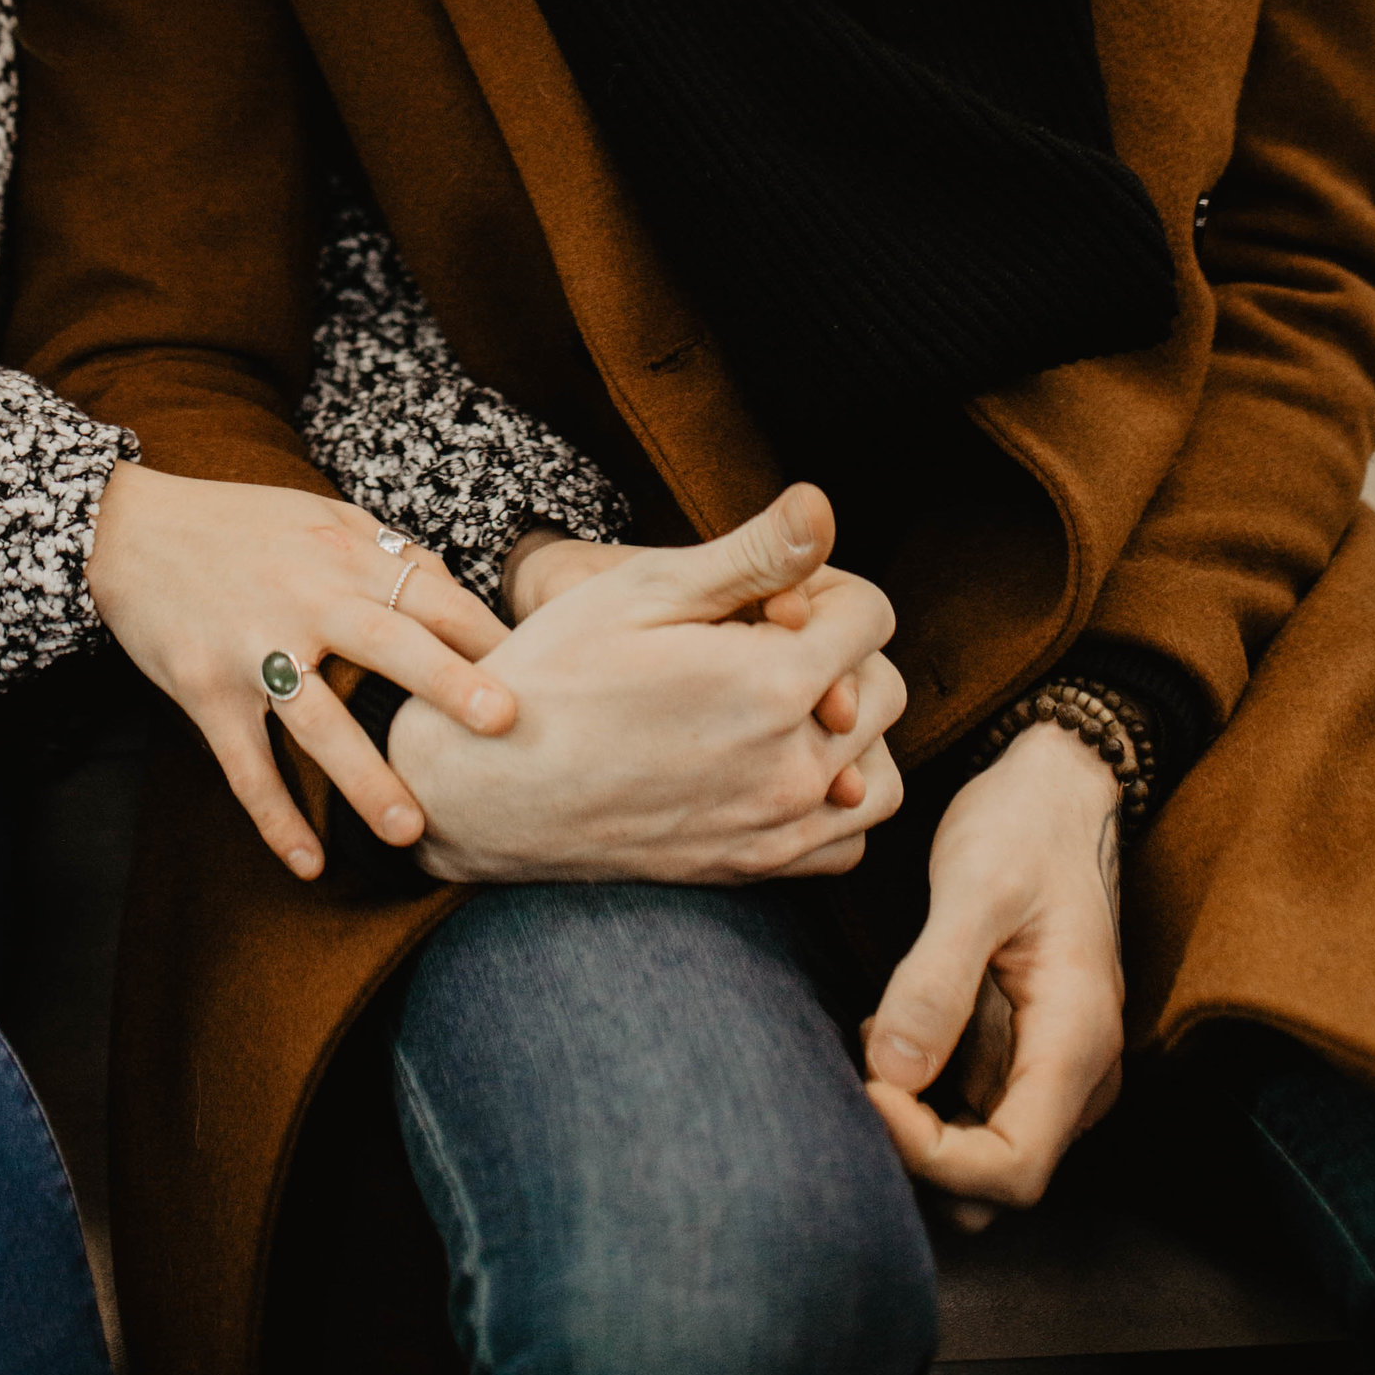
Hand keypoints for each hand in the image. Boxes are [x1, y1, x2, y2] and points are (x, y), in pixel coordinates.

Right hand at [85, 465, 515, 881]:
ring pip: (318, 722)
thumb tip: (451, 587)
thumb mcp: (317, 515)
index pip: (428, 593)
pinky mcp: (206, 691)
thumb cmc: (236, 524)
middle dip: (446, 684)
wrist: (128, 530)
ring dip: (365, 779)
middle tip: (503, 723)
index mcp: (341, 555)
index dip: (483, 633)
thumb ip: (383, 549)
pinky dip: (275, 817)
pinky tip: (309, 863)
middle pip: (388, 644)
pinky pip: (246, 766)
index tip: (536, 671)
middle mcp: (303, 600)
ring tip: (412, 830)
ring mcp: (252, 650)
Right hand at [389, 487, 905, 886]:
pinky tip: (775, 763)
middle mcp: (792, 767)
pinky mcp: (755, 869)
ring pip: (881, 771)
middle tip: (758, 640)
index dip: (824, 586)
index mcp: (772, 686)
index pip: (872, 615)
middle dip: (838, 650)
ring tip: (779, 701)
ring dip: (849, 728)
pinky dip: (833, 799)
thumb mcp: (644, 590)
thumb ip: (752, 554)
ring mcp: (777, 829)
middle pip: (885, 687)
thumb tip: (825, 505)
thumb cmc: (554, 673)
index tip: (766, 593)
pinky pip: (847, 839)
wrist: (488, 788)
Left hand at [862, 720, 1125, 1221]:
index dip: (931, 1156)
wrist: (1058, 787)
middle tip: (858, 1069)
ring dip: (917, 1124)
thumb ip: (935, 980)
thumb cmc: (1023, 826)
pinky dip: (923, 1093)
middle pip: (995, 1180)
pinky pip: (972, 1109)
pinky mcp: (1024, 1052)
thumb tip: (892, 1076)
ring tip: (869, 1044)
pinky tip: (888, 1033)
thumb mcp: (974, 886)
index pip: (1012, 1168)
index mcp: (1077, 1042)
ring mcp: (1053, 1069)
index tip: (869, 1091)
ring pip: (980, 1153)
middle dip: (918, 1150)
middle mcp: (1078, 1076)